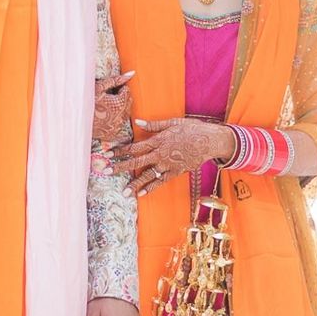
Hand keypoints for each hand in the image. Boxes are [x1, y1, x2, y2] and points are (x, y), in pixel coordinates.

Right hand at [93, 71, 134, 142]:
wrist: (75, 119)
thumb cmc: (86, 101)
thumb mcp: (99, 87)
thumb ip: (116, 80)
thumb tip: (131, 74)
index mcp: (120, 102)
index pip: (127, 91)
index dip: (117, 90)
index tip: (107, 92)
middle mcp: (121, 116)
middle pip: (128, 102)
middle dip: (119, 99)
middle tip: (105, 99)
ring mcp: (117, 126)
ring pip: (125, 114)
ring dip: (118, 109)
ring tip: (104, 108)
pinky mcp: (112, 134)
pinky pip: (119, 125)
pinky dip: (114, 120)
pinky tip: (105, 117)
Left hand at [112, 117, 233, 195]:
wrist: (210, 141)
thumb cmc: (192, 129)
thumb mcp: (173, 122)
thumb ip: (154, 124)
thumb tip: (137, 122)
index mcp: (158, 140)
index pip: (134, 146)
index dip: (120, 150)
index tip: (108, 153)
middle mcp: (160, 154)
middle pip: (136, 162)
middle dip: (120, 167)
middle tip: (106, 171)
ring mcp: (167, 165)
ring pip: (147, 175)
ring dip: (134, 183)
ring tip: (123, 192)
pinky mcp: (175, 172)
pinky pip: (161, 181)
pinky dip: (151, 187)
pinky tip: (141, 194)